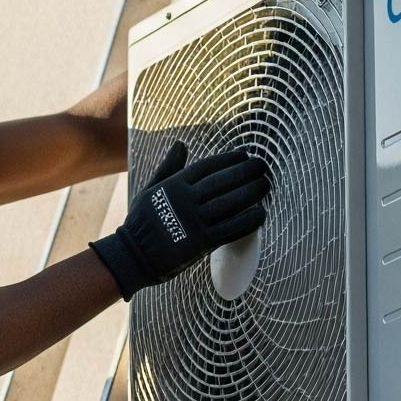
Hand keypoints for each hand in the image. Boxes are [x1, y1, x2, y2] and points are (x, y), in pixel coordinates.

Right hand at [89, 141, 270, 299]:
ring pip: (230, 203)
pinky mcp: (201, 242)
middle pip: (223, 182)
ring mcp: (194, 221)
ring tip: (266, 184)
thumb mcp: (151, 189)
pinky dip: (248, 220)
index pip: (208, 167)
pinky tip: (261, 213)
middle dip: (246, 171)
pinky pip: (231, 229)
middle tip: (263, 166)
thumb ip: (169, 167)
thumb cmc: (141, 221)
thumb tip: (181, 144)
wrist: (134, 256)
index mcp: (175, 186)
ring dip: (252, 192)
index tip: (245, 155)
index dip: (229, 159)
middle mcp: (186, 201)